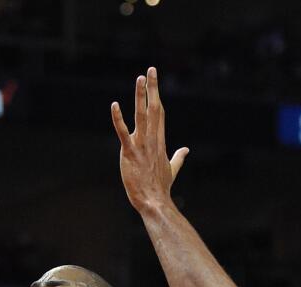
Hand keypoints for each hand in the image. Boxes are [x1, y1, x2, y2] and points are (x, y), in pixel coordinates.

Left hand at [111, 67, 188, 212]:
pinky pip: (123, 132)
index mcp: (160, 141)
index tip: (155, 81)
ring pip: (142, 115)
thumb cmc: (161, 188)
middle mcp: (152, 139)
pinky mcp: (130, 153)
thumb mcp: (172, 169)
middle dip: (153, 88)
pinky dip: (118, 119)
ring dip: (141, 96)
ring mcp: (141, 145)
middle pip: (154, 108)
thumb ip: (178, 157)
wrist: (155, 202)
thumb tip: (186, 150)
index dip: (156, 96)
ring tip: (140, 78)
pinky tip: (114, 105)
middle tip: (151, 69)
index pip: (159, 113)